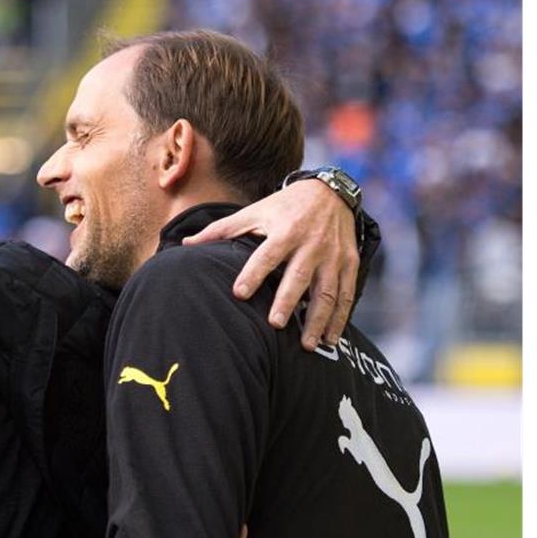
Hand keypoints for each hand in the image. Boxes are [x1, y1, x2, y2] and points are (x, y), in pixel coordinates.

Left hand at [183, 179, 358, 350]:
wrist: (331, 192)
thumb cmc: (284, 207)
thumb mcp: (254, 212)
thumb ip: (222, 230)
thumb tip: (186, 243)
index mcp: (285, 231)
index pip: (267, 255)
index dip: (253, 273)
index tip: (239, 294)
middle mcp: (311, 244)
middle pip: (298, 276)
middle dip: (288, 301)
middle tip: (274, 324)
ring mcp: (333, 256)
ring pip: (327, 291)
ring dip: (318, 319)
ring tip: (306, 345)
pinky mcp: (350, 263)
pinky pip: (346, 294)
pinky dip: (340, 318)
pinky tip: (330, 339)